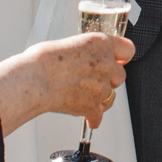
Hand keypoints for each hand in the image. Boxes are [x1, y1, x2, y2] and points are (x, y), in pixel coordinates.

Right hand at [0, 31, 134, 134]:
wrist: (33, 80)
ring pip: (110, 96)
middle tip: (92, 79)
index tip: (118, 60)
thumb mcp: (69, 44)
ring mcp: (101, 87)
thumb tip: (85, 60)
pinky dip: (93, 118)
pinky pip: (98, 116)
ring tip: (84, 95)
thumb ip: (85, 52)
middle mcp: (105, 64)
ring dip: (100, 97)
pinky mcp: (92, 106)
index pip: (128, 49)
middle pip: (120, 75)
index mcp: (100, 43)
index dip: (121, 56)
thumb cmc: (42, 60)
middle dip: (109, 78)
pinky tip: (88, 118)